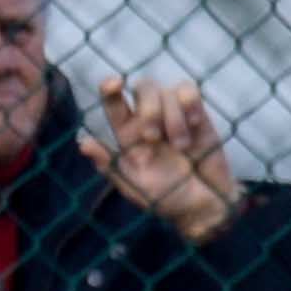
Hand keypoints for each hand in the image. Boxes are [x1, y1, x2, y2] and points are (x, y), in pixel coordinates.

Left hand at [78, 76, 242, 241]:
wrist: (208, 206)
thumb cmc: (169, 199)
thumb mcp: (135, 188)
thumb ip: (111, 166)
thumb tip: (82, 144)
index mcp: (128, 135)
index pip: (114, 103)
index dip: (110, 89)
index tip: (115, 83)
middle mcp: (149, 120)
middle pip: (142, 88)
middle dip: (149, 110)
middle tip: (154, 138)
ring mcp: (174, 115)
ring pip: (166, 91)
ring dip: (173, 118)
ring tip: (182, 146)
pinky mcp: (198, 115)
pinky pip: (189, 92)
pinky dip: (191, 104)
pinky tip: (195, 125)